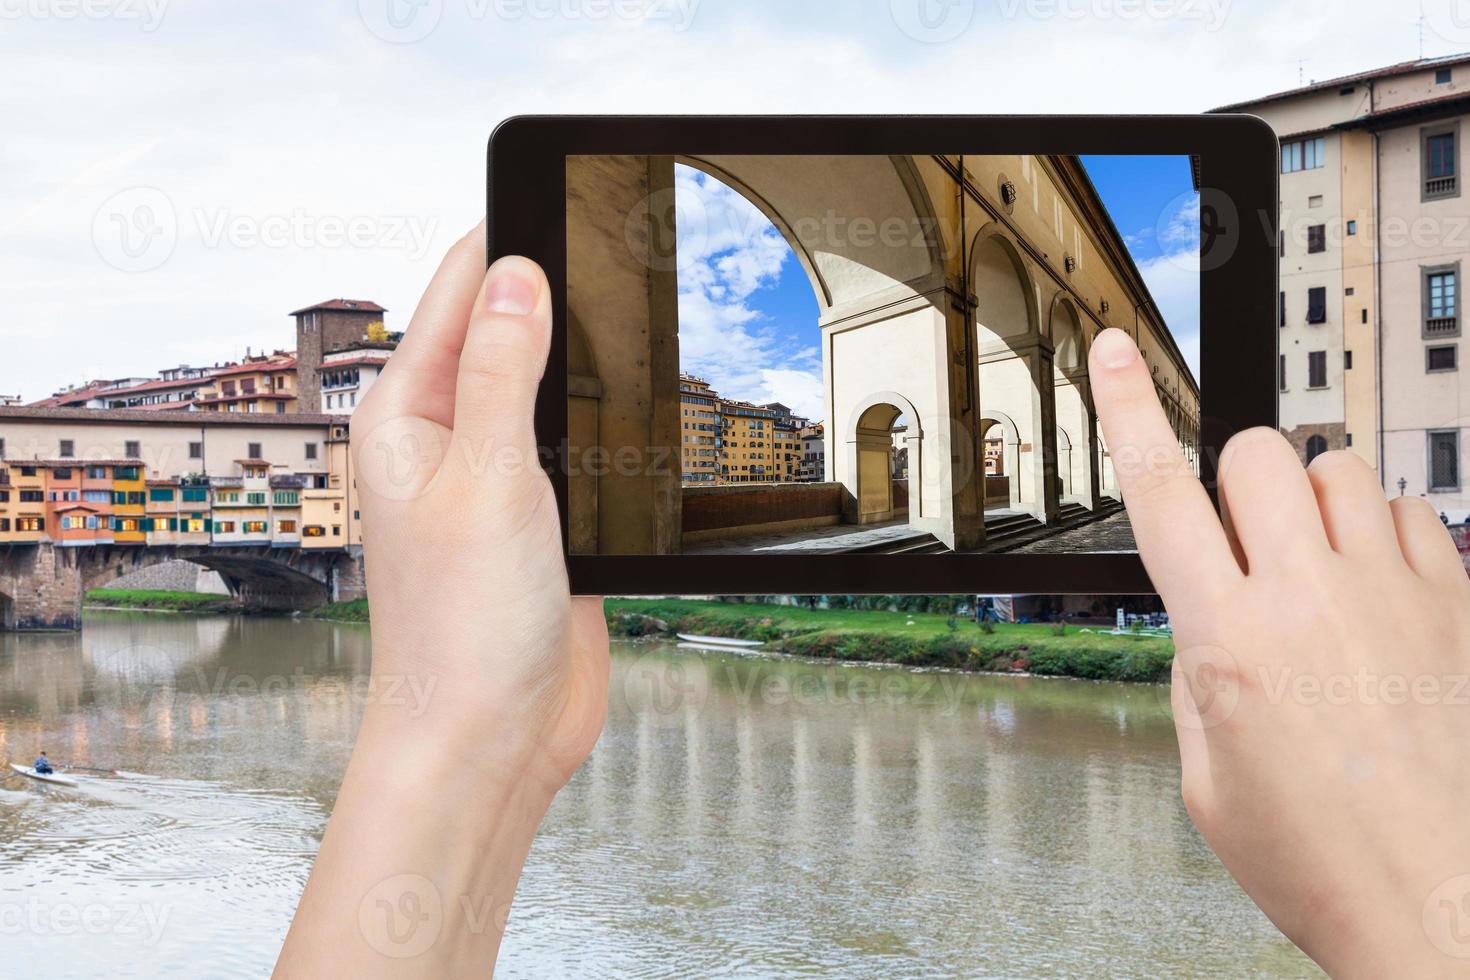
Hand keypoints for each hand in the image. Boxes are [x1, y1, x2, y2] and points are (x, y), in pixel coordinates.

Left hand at [275, 233, 607, 977]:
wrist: (491, 740)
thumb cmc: (463, 631)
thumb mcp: (487, 480)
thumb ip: (501, 374)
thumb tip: (513, 273)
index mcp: (406, 421)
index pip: (450, 297)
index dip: (501, 241)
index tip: (553, 193)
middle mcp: (445, 444)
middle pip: (499, 336)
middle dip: (548, 291)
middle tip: (612, 246)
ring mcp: (494, 484)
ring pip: (543, 392)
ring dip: (579, 360)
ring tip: (629, 310)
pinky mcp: (540, 524)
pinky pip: (572, 449)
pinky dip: (600, 423)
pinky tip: (633, 407)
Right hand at [1090, 327, 1469, 977]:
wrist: (1442, 905)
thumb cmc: (1324, 860)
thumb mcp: (1208, 780)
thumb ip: (1196, 679)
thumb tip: (1207, 622)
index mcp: (1229, 644)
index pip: (1159, 495)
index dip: (1130, 411)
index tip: (1117, 354)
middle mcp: (1309, 602)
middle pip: (1255, 455)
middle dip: (1235, 477)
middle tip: (1243, 531)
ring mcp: (1392, 597)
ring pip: (1337, 468)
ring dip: (1311, 499)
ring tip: (1318, 561)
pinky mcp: (1456, 607)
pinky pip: (1415, 511)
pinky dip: (1386, 527)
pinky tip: (1379, 582)